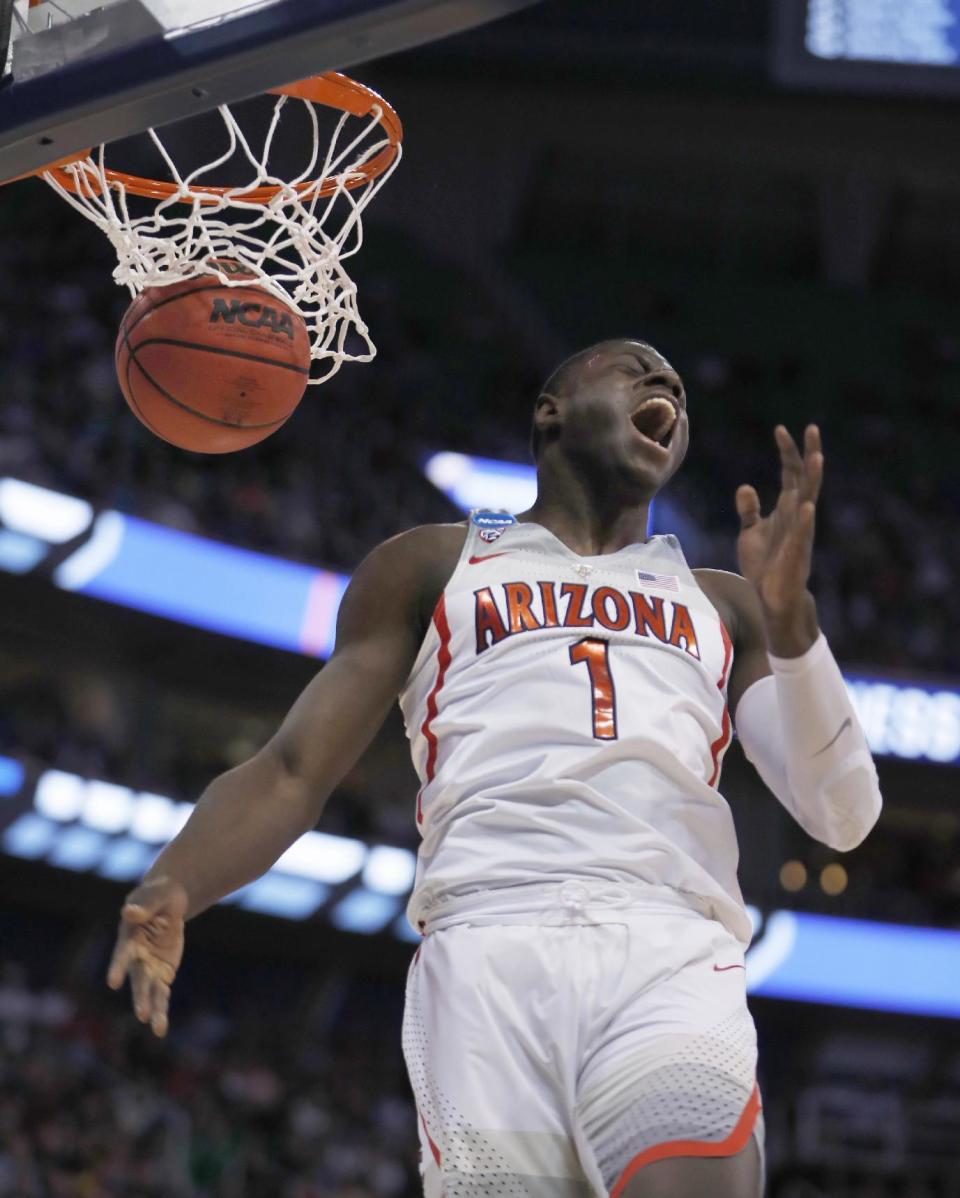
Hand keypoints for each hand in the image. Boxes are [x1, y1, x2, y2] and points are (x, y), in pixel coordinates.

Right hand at [106, 875, 187, 1037]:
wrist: (168, 901)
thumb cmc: (158, 894)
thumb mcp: (156, 894)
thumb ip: (144, 905)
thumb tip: (130, 912)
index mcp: (129, 937)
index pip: (122, 953)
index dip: (118, 966)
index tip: (113, 982)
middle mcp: (135, 957)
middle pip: (138, 978)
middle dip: (140, 996)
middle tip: (142, 1013)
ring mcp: (148, 967)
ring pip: (150, 992)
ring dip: (153, 1009)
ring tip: (156, 1028)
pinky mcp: (162, 973)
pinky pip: (162, 994)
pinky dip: (161, 1010)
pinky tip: (160, 1029)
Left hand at [736, 425, 822, 618]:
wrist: (770, 596)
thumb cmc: (764, 565)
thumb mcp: (750, 533)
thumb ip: (749, 510)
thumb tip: (746, 486)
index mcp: (786, 508)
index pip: (790, 473)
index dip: (787, 452)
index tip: (780, 429)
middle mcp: (797, 515)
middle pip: (805, 478)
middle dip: (808, 454)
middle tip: (811, 428)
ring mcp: (799, 532)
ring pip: (809, 500)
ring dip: (812, 480)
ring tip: (817, 458)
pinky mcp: (795, 552)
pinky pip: (801, 533)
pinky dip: (804, 520)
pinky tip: (806, 505)